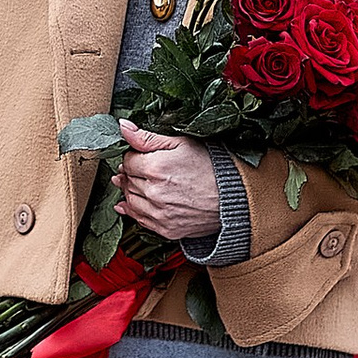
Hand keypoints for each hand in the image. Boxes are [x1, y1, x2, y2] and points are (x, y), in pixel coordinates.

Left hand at [117, 129, 224, 248]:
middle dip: (130, 174)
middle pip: (127, 181)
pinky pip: (140, 220)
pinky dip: (134, 211)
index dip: (133, 157)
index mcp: (156, 168)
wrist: (234, 196)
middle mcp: (154, 193)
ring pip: (130, 201)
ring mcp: (159, 213)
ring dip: (130, 192)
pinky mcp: (166, 229)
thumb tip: (124, 128)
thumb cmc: (212, 167)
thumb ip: (148, 138)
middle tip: (139, 169)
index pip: (127, 161)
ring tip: (139, 184)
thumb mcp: (182, 143)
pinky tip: (132, 204)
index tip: (141, 157)